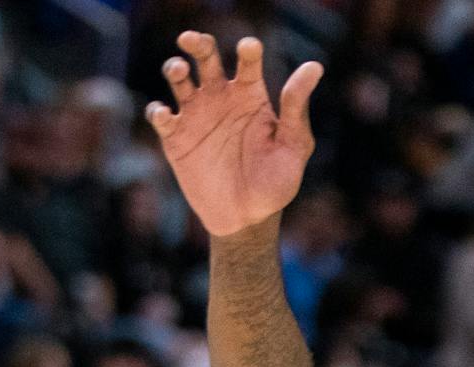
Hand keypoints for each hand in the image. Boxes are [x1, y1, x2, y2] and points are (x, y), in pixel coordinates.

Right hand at [146, 34, 323, 238]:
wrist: (248, 219)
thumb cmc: (276, 182)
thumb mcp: (294, 145)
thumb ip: (296, 107)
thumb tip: (315, 66)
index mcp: (251, 96)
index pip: (247, 63)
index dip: (248, 51)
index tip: (250, 48)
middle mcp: (221, 98)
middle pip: (205, 58)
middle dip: (198, 44)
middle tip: (192, 40)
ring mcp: (196, 115)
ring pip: (178, 79)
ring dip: (174, 69)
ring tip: (180, 70)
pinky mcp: (175, 137)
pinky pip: (160, 116)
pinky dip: (159, 111)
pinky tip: (167, 114)